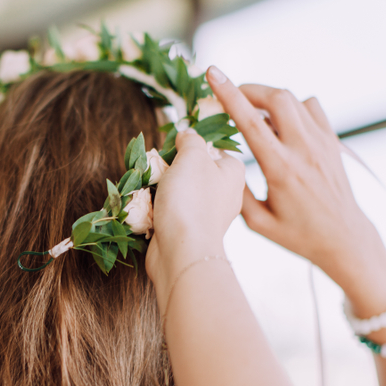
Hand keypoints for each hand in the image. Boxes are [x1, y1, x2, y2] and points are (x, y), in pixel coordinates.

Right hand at [147, 127, 245, 305]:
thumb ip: (190, 139)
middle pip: (194, 169)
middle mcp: (226, 194)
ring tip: (153, 190)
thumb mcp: (192, 156)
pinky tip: (152, 211)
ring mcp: (208, 215)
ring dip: (162, 189)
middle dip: (172, 168)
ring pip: (180, 191)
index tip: (176, 148)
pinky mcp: (191, 232)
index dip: (192, 145)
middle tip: (161, 169)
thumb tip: (187, 134)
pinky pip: (172, 212)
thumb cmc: (191, 200)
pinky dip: (159, 209)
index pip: (214, 148)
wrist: (182, 251)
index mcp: (234, 173)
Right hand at [205, 67, 385, 316]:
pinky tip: (283, 123)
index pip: (251, 121)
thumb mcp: (257, 223)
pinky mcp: (332, 142)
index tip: (213, 73)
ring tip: (255, 112)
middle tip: (233, 94)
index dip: (229, 94)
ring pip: (294, 99)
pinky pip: (311, 108)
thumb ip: (236, 192)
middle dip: (250, 88)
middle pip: (277, 97)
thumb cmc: (298, 235)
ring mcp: (322, 142)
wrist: (344, 238)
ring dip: (269, 98)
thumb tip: (222, 163)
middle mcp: (303, 149)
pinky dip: (293, 107)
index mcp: (280, 168)